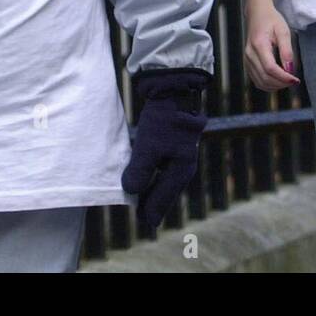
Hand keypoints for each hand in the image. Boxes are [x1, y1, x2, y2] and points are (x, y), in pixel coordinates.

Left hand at [123, 69, 209, 229]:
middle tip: (143, 218)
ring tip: (144, 201)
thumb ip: (140, 171)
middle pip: (167, 191)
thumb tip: (132, 192)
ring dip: (154, 191)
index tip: (145, 224)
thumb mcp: (148, 146)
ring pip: (166, 181)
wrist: (176, 92)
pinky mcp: (175, 146)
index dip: (152, 211)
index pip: (163, 198)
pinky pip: (165, 170)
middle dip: (154, 203)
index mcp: (180, 170)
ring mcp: (181, 156)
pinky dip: (156, 177)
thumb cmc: (163, 120)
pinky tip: (149, 178)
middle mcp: (184, 166)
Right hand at [243, 1, 298, 90]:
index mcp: (259, 45)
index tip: (295, 80)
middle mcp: (250, 54)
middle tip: (294, 81)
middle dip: (281, 83)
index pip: (270, 68)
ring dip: (275, 86)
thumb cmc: (271, 20)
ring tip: (287, 81)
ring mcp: (247, 59)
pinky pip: (256, 79)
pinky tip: (278, 81)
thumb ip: (287, 51)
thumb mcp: (283, 31)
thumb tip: (290, 69)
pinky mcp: (247, 63)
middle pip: (264, 77)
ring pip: (260, 81)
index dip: (283, 77)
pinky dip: (268, 84)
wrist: (257, 13)